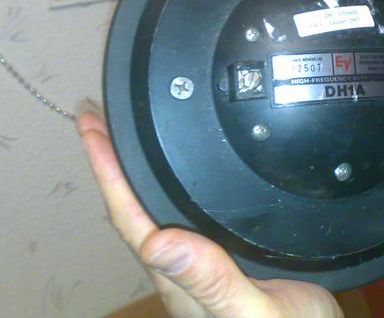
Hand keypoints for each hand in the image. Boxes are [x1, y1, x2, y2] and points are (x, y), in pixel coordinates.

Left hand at [77, 113, 342, 317]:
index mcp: (182, 277)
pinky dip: (169, 188)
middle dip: (112, 164)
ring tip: (124, 141)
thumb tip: (157, 241)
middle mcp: (183, 268)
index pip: (131, 218)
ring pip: (155, 212)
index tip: (92, 128)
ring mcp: (201, 265)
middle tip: (98, 121)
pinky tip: (181, 178)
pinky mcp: (221, 261)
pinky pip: (182, 216)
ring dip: (135, 174)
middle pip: (133, 209)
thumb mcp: (254, 310)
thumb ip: (212, 281)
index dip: (107, 172)